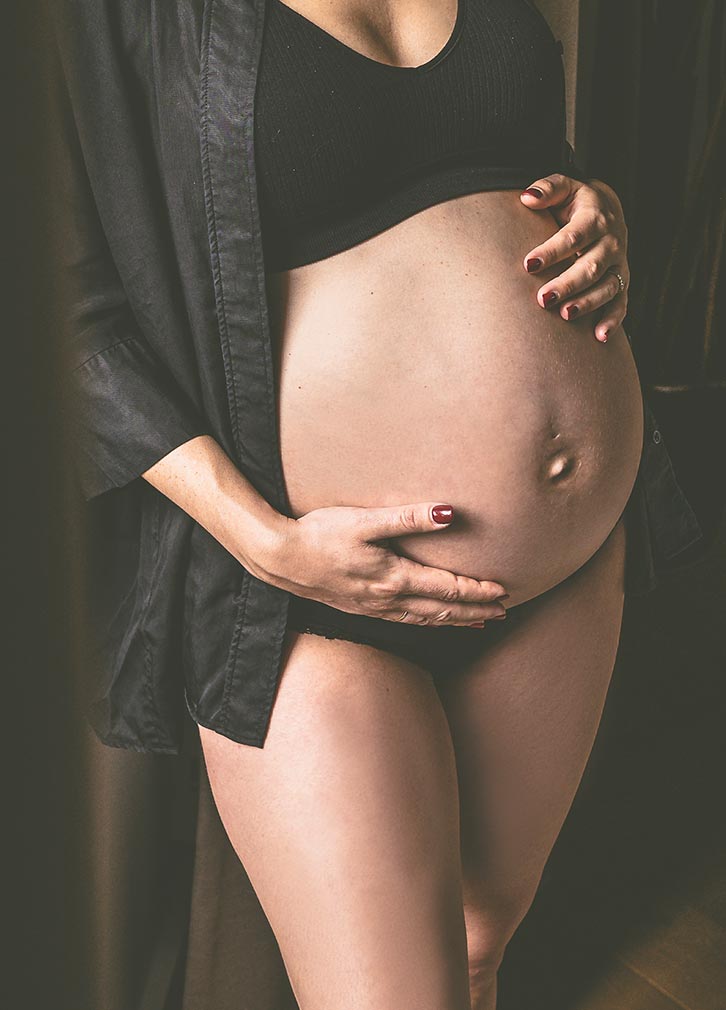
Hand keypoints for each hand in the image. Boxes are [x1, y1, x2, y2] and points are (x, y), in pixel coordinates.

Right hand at [255, 502, 508, 626]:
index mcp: (394, 578)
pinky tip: (430, 620)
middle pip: (441, 611)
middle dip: (474, 612)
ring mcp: (373, 608)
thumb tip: (449, 513)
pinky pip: (404, 622)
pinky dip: (427, 623)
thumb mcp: (365, 521)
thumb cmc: (320, 534)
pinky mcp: (360, 609)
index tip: (502, 590)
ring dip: (454, 622)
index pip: (447, 589)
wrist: (280, 558)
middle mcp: (387, 600)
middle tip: (503, 612)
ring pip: (424, 620)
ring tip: (478, 623)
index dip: (477, 591)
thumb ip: (408, 518)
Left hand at [519, 174, 628, 342]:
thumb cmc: (575, 202)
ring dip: (587, 303)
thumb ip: (547, 189)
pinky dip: (612, 321)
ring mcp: (618, 265)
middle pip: (590, 266)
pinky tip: (599, 337)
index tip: (529, 264)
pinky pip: (620, 304)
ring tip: (565, 315)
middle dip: (567, 284)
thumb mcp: (564, 187)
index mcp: (595, 218)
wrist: (607, 209)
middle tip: (543, 298)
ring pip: (606, 287)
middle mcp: (611, 243)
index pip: (574, 236)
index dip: (552, 250)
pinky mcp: (621, 283)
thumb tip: (527, 197)